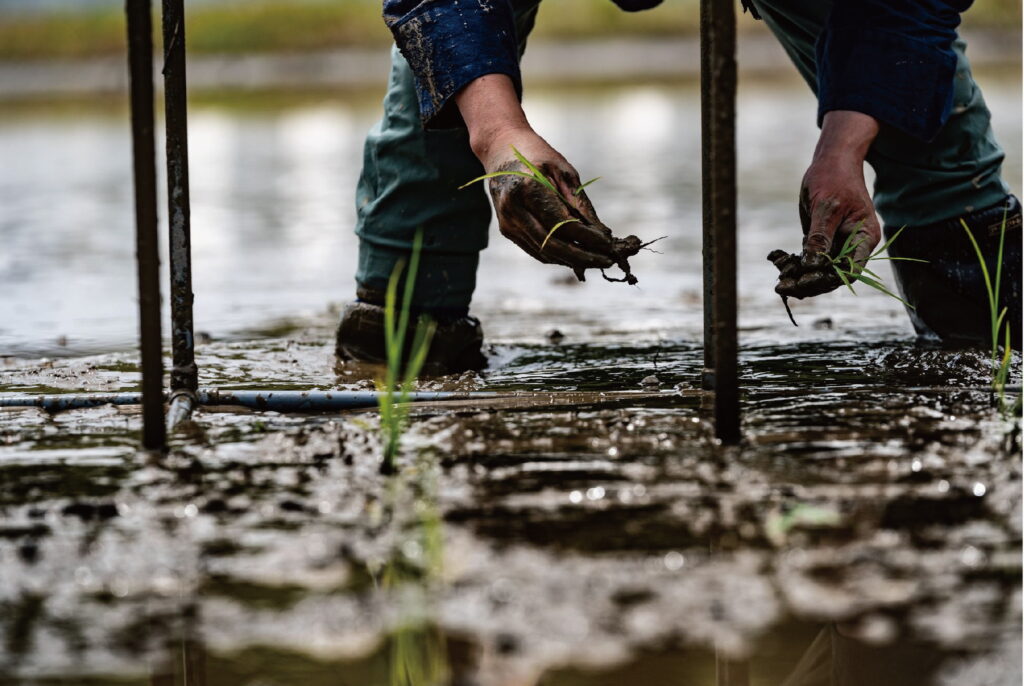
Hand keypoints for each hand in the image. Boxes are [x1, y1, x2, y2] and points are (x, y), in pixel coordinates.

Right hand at [479, 128, 640, 280]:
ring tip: (596, 259)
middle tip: (606, 261)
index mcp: (527, 188)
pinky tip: (577, 255)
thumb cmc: (537, 155)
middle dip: (582, 257)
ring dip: (572, 260)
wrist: (501, 149)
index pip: (561, 224)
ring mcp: (507, 222)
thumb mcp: (564, 172)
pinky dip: (558, 255)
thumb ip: (580, 204)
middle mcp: (514, 209)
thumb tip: (601, 234)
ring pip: (544, 252)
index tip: (609, 244)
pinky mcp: (507, 230)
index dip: (587, 238)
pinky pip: (536, 250)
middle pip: (551, 244)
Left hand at [774, 111, 881, 298]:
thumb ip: (820, 237)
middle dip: (809, 283)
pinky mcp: (823, 242)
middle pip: (833, 275)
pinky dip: (795, 264)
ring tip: (779, 281)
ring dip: (799, 276)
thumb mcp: (826, 206)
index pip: (850, 270)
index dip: (828, 280)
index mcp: (865, 238)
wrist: (831, 162)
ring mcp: (838, 245)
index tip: (804, 281)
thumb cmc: (834, 178)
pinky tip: (779, 263)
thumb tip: (813, 265)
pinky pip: (810, 259)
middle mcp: (854, 246)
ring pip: (819, 271)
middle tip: (783, 287)